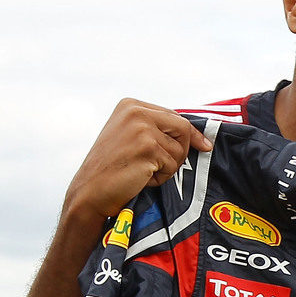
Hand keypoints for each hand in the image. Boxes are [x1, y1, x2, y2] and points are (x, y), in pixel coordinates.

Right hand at [64, 99, 212, 225]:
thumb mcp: (130, 138)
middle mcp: (136, 112)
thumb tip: (196, 136)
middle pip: (182, 128)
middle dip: (181, 151)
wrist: (90, 191)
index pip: (174, 115)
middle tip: (161, 166)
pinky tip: (140, 178)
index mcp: (131, 105)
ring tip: (142, 171)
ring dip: (167, 168)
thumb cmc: (112, 169)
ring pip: (179, 150)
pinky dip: (161, 177)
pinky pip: (172, 165)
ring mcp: (142, 129)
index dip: (191, 133)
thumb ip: (154, 129)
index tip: (205, 145)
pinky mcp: (148, 149)